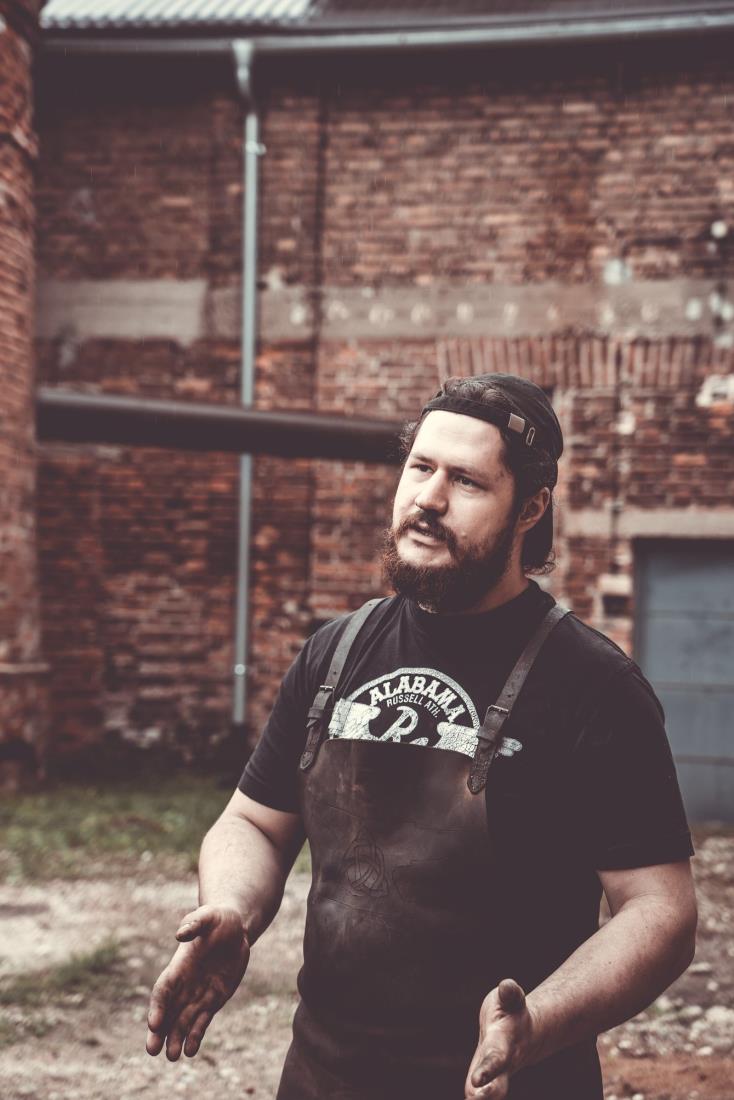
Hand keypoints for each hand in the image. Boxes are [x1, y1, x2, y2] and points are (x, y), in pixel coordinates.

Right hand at [146, 904, 249, 1060]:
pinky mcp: (213, 1000)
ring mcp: (198, 994)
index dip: (157, 1007)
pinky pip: (202, 1022)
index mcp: (179, 966)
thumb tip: (179, 935)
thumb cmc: (218, 919)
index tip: (154, 1023)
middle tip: (152, 1051)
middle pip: (168, 1012)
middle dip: (159, 1031)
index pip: (163, 990)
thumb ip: (194, 924)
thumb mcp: (208, 916)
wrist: (235, 928)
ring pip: (183, 1021)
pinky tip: (191, 1050)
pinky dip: (196, 1036)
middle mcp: (184, 984)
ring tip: (173, 1057)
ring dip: (176, 1039)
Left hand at [464, 979, 533, 1098]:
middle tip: (473, 1098)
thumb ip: (510, 993)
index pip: (495, 1056)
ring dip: (482, 1099)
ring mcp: (498, 1074)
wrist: (526, 1031)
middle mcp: (504, 1063)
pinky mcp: (490, 1079)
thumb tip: (507, 986)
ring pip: (494, 1092)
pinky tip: (468, 1099)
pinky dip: (476, 1098)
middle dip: (489, 1093)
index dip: (487, 1068)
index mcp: (505, 1041)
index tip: (476, 1080)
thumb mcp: (511, 997)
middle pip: (498, 1084)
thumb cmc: (512, 1010)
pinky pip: (482, 1094)